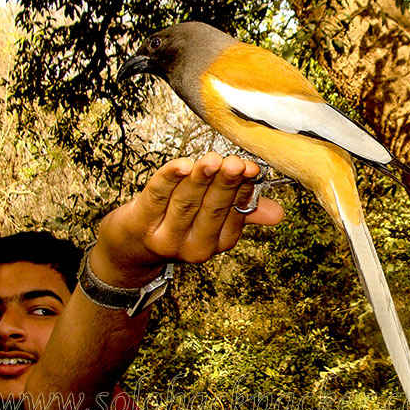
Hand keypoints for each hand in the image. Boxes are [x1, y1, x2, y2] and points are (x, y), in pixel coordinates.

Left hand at [90, 152, 283, 286]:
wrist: (131, 248)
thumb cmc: (176, 225)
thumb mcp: (212, 222)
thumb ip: (243, 212)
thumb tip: (278, 213)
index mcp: (216, 243)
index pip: (234, 212)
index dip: (242, 189)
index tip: (251, 168)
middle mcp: (193, 246)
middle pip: (212, 208)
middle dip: (225, 183)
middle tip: (235, 164)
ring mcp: (165, 236)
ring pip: (186, 202)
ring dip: (201, 179)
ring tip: (212, 160)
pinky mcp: (140, 221)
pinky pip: (157, 195)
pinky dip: (169, 178)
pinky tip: (182, 164)